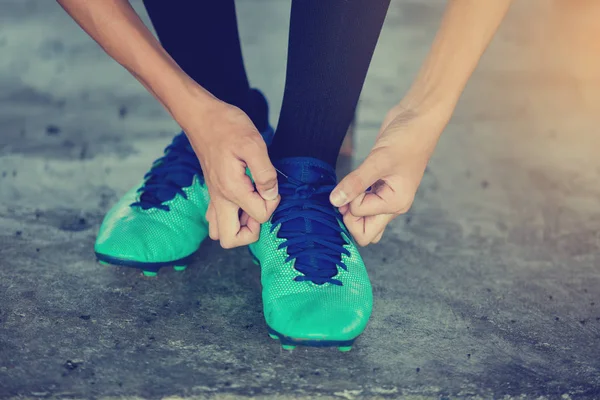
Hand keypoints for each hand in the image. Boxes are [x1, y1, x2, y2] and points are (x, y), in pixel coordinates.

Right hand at [183, 100, 279, 248]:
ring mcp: (214, 197)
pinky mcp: (214, 191)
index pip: (260, 216)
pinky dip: (232, 216)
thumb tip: (271, 194)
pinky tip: (243, 198)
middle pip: (231, 239)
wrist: (201, 116)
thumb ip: (265, 173)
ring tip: (252, 204)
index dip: (273, 204)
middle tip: (261, 206)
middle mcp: (220, 198)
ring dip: (240, 226)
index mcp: (232, 189)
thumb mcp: (253, 144)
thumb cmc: (227, 126)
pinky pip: (217, 218)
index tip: (272, 186)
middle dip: (251, 231)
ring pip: (220, 232)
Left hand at [330, 103, 450, 245]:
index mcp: (396, 204)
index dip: (350, 203)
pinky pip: (363, 202)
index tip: (351, 184)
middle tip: (343, 194)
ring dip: (350, 208)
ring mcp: (385, 195)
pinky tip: (350, 182)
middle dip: (349, 219)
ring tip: (347, 186)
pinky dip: (353, 197)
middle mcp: (392, 204)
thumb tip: (335, 200)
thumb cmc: (408, 139)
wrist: (418, 118)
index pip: (361, 219)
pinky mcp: (379, 184)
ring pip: (364, 219)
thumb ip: (356, 182)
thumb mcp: (379, 160)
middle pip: (365, 231)